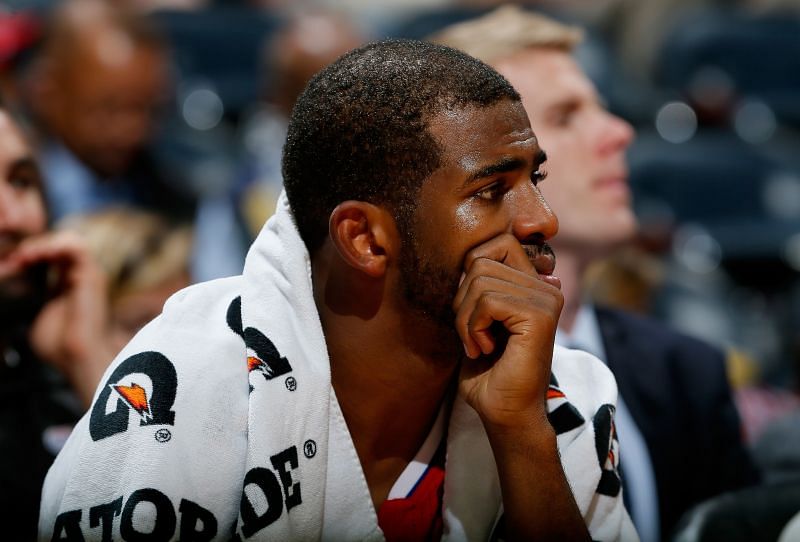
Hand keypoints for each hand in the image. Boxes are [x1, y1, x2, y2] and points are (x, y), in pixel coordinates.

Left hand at [10, 231, 113, 405]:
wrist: (76, 356)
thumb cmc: (60, 345)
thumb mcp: (38, 315)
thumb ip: (33, 299)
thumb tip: (14, 292)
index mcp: (66, 285)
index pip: (50, 256)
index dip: (28, 255)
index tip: (8, 266)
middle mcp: (79, 276)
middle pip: (58, 244)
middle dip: (32, 247)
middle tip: (13, 259)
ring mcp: (87, 273)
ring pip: (67, 240)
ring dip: (43, 243)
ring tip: (24, 255)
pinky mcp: (91, 273)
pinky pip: (75, 247)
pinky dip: (54, 246)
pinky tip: (36, 255)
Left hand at [452, 233, 562, 428]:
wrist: (505, 413)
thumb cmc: (488, 372)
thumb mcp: (477, 319)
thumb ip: (478, 286)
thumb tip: (470, 257)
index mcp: (533, 284)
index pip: (497, 243)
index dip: (471, 272)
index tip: (474, 314)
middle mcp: (545, 286)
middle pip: (480, 261)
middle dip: (462, 301)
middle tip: (473, 336)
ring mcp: (546, 299)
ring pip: (479, 279)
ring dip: (466, 319)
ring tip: (480, 345)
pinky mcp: (540, 316)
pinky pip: (487, 301)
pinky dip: (473, 328)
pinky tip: (486, 349)